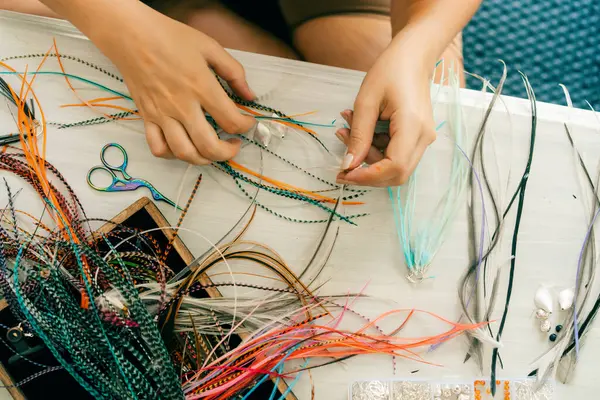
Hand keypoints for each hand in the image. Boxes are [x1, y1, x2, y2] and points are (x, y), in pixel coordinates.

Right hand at [94, 2, 255, 163]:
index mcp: (201, 87)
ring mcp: (162, 115)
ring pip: (184, 153)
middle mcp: (182, 106)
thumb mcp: (210, 47)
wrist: (131, 35)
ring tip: (212, 151)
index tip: (247, 122)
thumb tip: (250, 96)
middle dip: (228, 152)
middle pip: (209, 146)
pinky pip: (158, 148)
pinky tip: (184, 147)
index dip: (245, 126)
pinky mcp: (147, 118)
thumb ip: (234, 72)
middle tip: (234, 144)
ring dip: (204, 159)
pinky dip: (173, 155)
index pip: (231, 120)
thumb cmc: (171, 37)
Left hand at [336, 40, 435, 186]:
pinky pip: (396, 154)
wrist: (413, 57)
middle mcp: (424, 137)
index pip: (394, 167)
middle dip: (367, 173)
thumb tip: (349, 164)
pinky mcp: (418, 137)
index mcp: (413, 126)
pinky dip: (376, 149)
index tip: (345, 173)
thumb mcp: (366, 101)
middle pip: (397, 174)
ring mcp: (423, 138)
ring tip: (346, 131)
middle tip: (342, 163)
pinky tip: (362, 129)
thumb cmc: (390, 71)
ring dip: (369, 158)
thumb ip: (358, 136)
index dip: (368, 176)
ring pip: (396, 166)